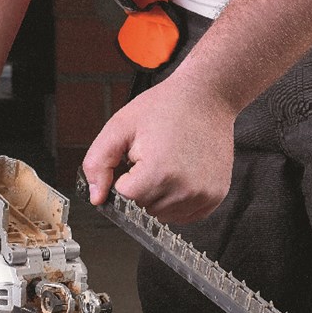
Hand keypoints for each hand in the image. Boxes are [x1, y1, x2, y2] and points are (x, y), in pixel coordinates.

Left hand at [82, 73, 236, 223]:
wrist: (207, 97)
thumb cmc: (165, 107)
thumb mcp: (120, 127)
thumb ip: (99, 163)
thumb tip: (97, 197)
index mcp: (158, 172)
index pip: (125, 197)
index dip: (125, 178)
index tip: (136, 159)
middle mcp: (183, 189)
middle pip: (144, 209)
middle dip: (142, 188)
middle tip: (154, 158)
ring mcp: (202, 195)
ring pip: (163, 215)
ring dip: (159, 196)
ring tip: (168, 165)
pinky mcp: (214, 197)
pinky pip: (185, 215)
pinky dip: (177, 201)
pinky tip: (180, 176)